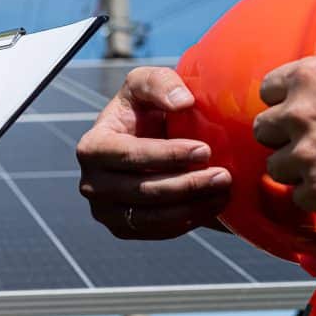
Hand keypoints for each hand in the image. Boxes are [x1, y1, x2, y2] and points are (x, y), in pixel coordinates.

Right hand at [76, 66, 231, 239]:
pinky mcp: (121, 228)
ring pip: (151, 216)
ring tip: (224, 190)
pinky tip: (212, 205)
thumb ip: (161, 82)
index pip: (129, 156)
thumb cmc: (144, 109)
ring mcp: (103, 210)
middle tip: (224, 175)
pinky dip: (186, 222)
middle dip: (187, 184)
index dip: (167, 155)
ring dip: (191, 206)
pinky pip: (155, 232)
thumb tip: (182, 102)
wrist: (143, 142)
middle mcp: (91, 183)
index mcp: (92, 147)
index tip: (205, 149)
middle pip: (142, 190)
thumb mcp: (146, 83)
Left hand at [254, 56, 315, 211]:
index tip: (305, 106)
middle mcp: (301, 113)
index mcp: (310, 77)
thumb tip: (284, 91)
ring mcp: (307, 153)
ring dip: (298, 169)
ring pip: (275, 166)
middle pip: (262, 129)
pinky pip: (298, 196)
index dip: (286, 101)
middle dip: (283, 137)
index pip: (268, 90)